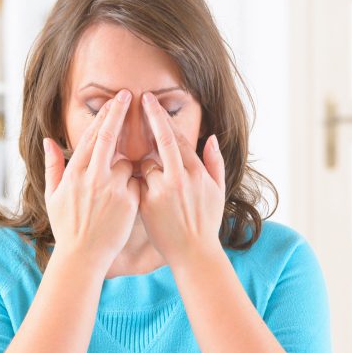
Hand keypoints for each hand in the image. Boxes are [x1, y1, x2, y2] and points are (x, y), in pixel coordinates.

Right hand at [43, 90, 140, 269]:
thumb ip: (52, 166)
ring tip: (118, 183)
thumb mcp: (52, 196)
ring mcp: (111, 188)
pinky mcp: (129, 202)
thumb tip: (48, 140)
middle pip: (108, 136)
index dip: (104, 115)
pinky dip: (134, 185)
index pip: (91, 136)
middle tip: (129, 95)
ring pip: (125, 163)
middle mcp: (92, 177)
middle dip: (118, 112)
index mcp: (74, 173)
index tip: (114, 100)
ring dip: (126, 165)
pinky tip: (128, 197)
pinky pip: (136, 183)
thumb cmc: (67, 227)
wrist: (83, 256)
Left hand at [138, 92, 224, 265]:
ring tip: (144, 171)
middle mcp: (180, 178)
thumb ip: (215, 163)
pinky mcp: (147, 205)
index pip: (176, 137)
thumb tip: (211, 138)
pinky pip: (136, 184)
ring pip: (145, 164)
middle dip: (149, 117)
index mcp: (197, 172)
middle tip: (137, 98)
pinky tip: (133, 185)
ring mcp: (162, 191)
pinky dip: (135, 182)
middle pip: (161, 140)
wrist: (193, 253)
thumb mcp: (218, 192)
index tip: (150, 101)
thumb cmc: (206, 223)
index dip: (161, 117)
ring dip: (144, 164)